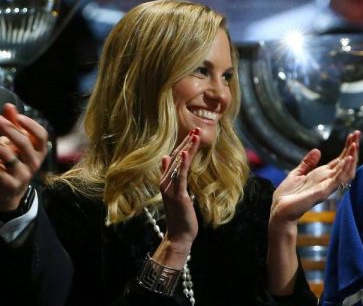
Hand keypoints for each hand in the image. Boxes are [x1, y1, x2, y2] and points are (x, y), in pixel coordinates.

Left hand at [0, 103, 48, 212]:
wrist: (9, 194)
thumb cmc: (14, 162)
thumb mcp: (17, 145)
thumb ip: (14, 125)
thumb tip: (8, 105)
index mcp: (39, 152)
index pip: (41, 136)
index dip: (31, 126)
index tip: (18, 117)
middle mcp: (34, 163)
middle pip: (23, 142)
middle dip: (7, 128)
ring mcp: (22, 175)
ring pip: (7, 155)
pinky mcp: (9, 184)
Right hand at [151, 128, 200, 267]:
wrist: (179, 234)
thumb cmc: (179, 214)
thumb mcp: (175, 192)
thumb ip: (170, 175)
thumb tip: (166, 157)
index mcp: (165, 179)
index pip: (175, 158)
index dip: (183, 144)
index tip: (193, 133)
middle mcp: (165, 181)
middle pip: (177, 157)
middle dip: (187, 142)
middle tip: (197, 128)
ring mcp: (170, 187)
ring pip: (179, 163)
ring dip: (187, 148)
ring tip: (195, 135)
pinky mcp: (177, 194)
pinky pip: (180, 176)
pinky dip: (183, 163)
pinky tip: (186, 152)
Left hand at [270, 130, 360, 227]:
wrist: (279, 211)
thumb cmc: (287, 195)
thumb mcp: (296, 174)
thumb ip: (307, 163)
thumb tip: (317, 150)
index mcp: (321, 175)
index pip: (339, 160)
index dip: (346, 148)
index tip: (353, 135)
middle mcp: (327, 180)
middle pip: (344, 163)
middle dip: (352, 149)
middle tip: (358, 134)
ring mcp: (326, 186)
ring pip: (345, 171)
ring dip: (351, 157)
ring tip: (355, 144)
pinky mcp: (322, 192)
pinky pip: (337, 180)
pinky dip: (344, 170)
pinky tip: (348, 159)